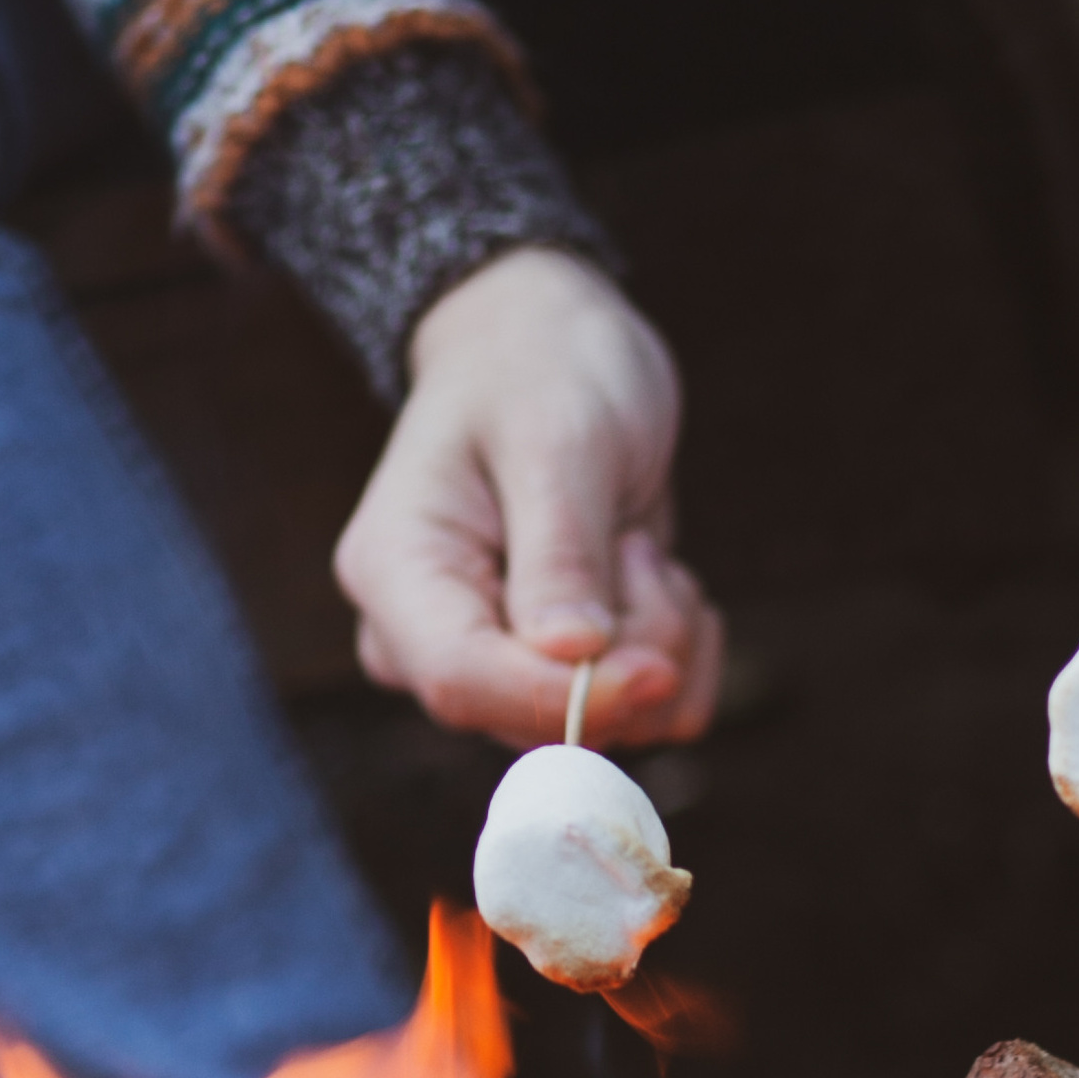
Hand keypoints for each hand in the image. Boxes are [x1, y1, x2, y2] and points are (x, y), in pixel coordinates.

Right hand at [334, 246, 723, 748]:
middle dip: (626, 652)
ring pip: (603, 726)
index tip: (656, 668)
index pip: (461, 681)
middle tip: (638, 547)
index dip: (564, 696)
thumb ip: (560, 548)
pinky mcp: (558, 676)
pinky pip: (646, 718)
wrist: (551, 351)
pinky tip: (657, 577)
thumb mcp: (556, 436)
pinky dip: (682, 654)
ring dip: (661, 642)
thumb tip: (572, 654)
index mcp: (396, 574)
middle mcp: (430, 638)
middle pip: (536, 719)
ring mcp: (495, 665)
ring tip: (636, 544)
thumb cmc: (539, 368)